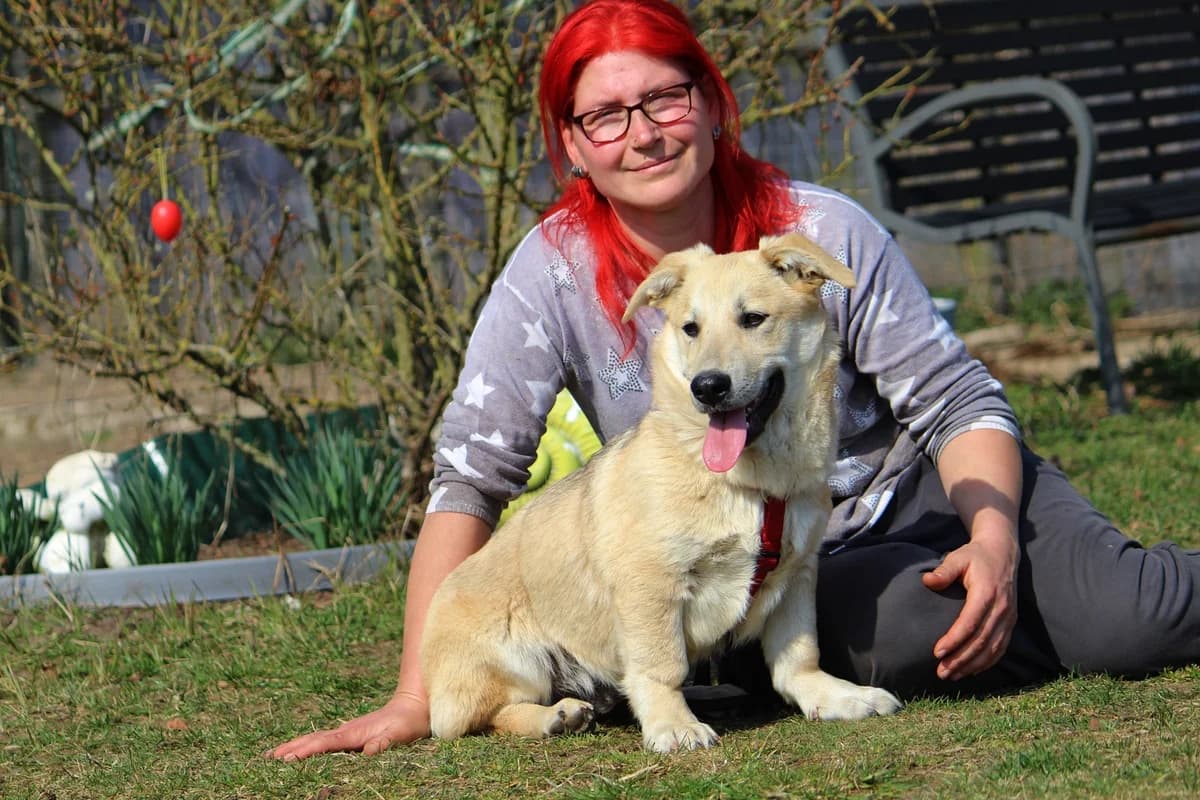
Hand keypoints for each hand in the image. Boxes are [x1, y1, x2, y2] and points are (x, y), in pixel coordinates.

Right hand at [265, 692, 430, 760]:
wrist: (416, 704)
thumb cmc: (409, 722)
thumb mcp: (400, 734)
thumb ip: (384, 742)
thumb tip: (370, 752)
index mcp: (354, 733)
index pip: (325, 743)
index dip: (305, 751)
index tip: (286, 759)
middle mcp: (347, 731)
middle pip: (313, 740)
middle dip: (291, 748)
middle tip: (267, 758)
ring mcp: (348, 732)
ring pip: (317, 739)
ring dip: (296, 746)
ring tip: (276, 755)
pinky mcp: (352, 734)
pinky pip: (325, 741)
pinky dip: (309, 746)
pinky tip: (305, 751)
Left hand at [921, 530, 1017, 680]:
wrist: (1003, 552)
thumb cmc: (975, 556)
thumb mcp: (958, 557)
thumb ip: (943, 571)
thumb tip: (927, 581)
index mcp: (987, 593)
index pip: (970, 623)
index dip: (954, 640)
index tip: (937, 652)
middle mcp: (1001, 608)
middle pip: (981, 641)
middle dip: (961, 659)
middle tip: (941, 672)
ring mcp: (1008, 617)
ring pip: (992, 648)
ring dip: (973, 665)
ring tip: (953, 675)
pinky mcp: (1011, 622)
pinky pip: (1001, 647)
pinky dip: (988, 662)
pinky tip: (972, 671)